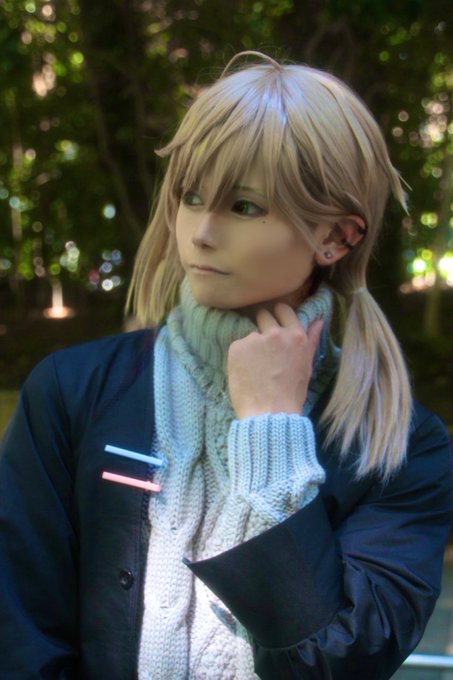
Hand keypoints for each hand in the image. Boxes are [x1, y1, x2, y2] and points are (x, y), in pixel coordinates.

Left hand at [227, 303, 323, 418]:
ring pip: (250, 334)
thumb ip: (311, 340)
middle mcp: (275, 333)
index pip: (283, 309)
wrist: (270, 413)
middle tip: (263, 348)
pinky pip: (238, 346)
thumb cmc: (292, 393)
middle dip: (263, 326)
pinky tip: (245, 373)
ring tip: (254, 368)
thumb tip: (319, 320)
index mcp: (296, 335)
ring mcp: (255, 339)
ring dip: (251, 345)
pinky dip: (239, 357)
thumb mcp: (307, 365)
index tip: (275, 325)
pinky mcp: (237, 347)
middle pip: (264, 315)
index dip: (278, 315)